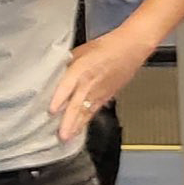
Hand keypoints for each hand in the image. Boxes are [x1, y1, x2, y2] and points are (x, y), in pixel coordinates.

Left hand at [49, 27, 151, 143]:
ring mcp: (99, 92)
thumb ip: (66, 65)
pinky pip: (93, 111)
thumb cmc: (105, 47)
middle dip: (69, 120)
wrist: (131, 48)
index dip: (60, 98)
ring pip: (86, 111)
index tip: (52, 110)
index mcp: (81, 68)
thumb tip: (53, 75)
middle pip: (77, 104)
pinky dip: (86, 121)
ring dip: (76, 125)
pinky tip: (79, 129)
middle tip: (61, 135)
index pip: (68, 85)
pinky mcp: (106, 96)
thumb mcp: (80, 51)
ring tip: (68, 137)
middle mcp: (90, 82)